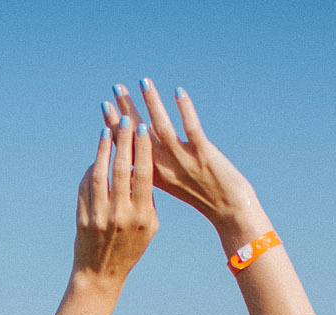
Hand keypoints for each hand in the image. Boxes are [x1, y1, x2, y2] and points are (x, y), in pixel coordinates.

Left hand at [74, 98, 156, 283]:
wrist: (101, 273)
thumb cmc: (131, 247)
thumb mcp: (149, 227)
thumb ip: (147, 198)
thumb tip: (143, 164)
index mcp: (142, 217)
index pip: (143, 176)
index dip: (142, 150)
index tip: (143, 128)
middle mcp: (120, 216)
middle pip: (122, 170)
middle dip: (124, 141)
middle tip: (125, 118)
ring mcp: (99, 217)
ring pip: (100, 174)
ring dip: (103, 148)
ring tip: (107, 128)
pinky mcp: (82, 218)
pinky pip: (85, 185)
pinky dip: (91, 167)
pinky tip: (97, 154)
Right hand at [112, 81, 261, 233]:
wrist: (229, 211)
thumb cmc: (203, 196)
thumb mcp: (174, 183)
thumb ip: (157, 168)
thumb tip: (141, 153)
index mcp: (155, 175)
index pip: (130, 146)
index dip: (116, 125)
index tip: (105, 106)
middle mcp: (165, 167)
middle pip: (141, 134)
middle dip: (128, 108)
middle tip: (117, 87)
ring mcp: (184, 161)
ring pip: (163, 128)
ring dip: (153, 103)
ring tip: (144, 82)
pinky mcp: (204, 155)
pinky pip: (191, 129)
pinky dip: (184, 110)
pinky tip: (178, 92)